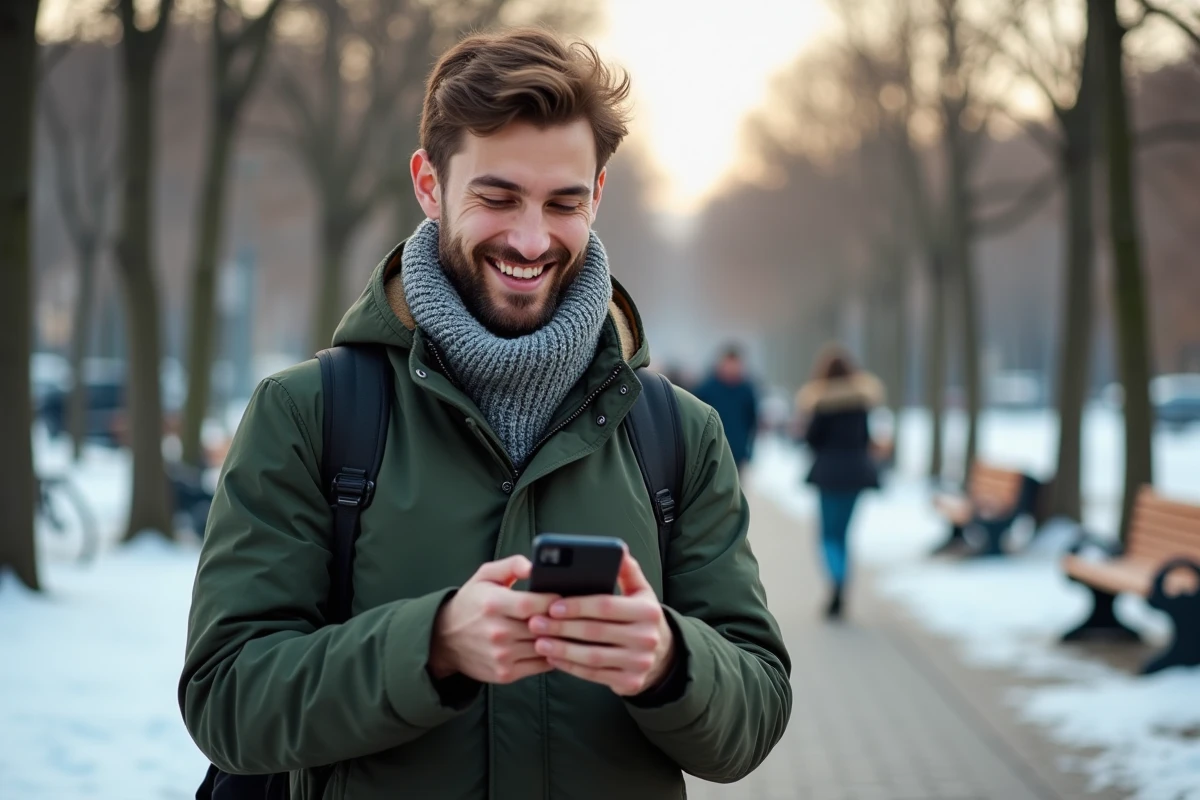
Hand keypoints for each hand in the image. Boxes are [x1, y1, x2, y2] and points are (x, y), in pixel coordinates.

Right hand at [429, 556, 558, 684]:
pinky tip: (555, 645)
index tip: (563, 597)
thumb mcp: (485, 576)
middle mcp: (496, 632)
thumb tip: (535, 566)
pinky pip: (540, 666)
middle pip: (541, 627)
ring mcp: (501, 656)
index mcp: (493, 604)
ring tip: (568, 629)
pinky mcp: (505, 674)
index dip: (552, 601)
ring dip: (559, 639)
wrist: (445, 639)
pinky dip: (552, 656)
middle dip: (560, 620)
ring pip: (545, 647)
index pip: (532, 604)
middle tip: (573, 614)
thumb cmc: (471, 602)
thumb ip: (512, 565)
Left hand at [528, 548, 674, 695]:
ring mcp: (639, 663)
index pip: (606, 606)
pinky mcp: (630, 683)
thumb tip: (619, 549)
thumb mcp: (641, 592)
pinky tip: (553, 658)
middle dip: (561, 627)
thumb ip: (628, 571)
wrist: (662, 655)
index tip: (552, 605)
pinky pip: (594, 675)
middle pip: (595, 632)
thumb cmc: (640, 617)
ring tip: (539, 642)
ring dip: (562, 649)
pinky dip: (570, 667)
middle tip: (536, 623)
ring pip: (592, 656)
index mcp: (648, 611)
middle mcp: (647, 638)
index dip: (577, 606)